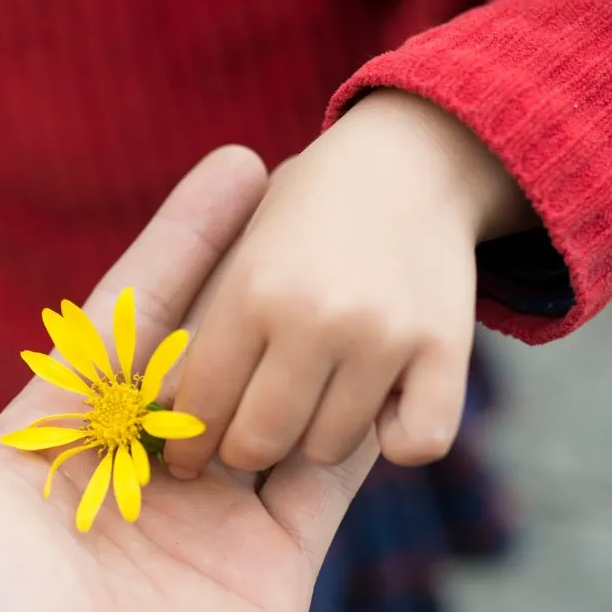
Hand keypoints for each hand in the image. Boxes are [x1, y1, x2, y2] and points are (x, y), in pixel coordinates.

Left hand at [0, 148, 377, 611]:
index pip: (140, 311)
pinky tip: (393, 359)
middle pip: (219, 346)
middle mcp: (144, 469)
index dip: (186, 238)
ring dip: (317, 334)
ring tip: (363, 258)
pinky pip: (327, 477)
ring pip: (278, 399)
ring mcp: (213, 518)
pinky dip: (360, 424)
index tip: (237, 168)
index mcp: (68, 434)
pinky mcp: (271, 569)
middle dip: (263, 270)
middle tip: (315, 190)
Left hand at [167, 90, 535, 473]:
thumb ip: (205, 321)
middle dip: (242, 450)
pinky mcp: (446, 348)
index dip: (186, 439)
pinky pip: (417, 443)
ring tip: (312, 407)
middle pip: (257, 439)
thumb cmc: (306, 210)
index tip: (184, 456)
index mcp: (251, 287)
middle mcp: (314, 314)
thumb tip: (165, 405)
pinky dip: (398, 438)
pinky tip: (382, 412)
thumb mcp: (242, 245)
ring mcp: (384, 334)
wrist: (413, 156)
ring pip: (328, 447)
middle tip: (245, 443)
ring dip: (316, 440)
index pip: (199, 401)